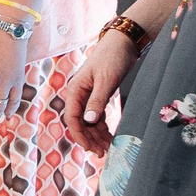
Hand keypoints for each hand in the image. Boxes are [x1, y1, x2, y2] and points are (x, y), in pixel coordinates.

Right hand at [63, 29, 139, 153]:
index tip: (90, 147)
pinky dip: (102, 126)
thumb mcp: (106, 80)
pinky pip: (97, 115)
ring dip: (96, 134)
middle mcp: (79, 94)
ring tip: (106, 147)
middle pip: (80, 122)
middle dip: (89, 138)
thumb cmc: (113, 58)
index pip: (72, 118)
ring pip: (89, 121)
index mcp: (75, 90)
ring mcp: (88, 95)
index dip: (80, 134)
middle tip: (101, 152)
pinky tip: (108, 135)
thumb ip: (97, 100)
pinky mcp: (99, 95)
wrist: (123, 43)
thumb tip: (89, 121)